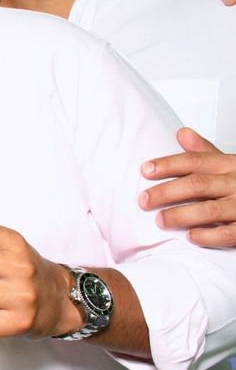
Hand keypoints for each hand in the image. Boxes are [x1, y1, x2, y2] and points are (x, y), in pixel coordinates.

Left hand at [140, 127, 235, 247]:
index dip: (168, 165)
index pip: (195, 161)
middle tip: (143, 200)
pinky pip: (228, 234)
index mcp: (230, 165)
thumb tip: (182, 133)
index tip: (145, 170)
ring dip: (181, 216)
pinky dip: (207, 235)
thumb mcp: (229, 164)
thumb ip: (205, 152)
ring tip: (160, 220)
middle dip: (167, 192)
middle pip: (197, 185)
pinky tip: (190, 237)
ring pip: (210, 210)